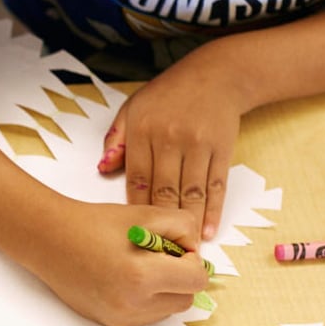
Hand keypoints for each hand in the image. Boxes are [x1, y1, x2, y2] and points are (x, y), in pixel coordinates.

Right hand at [4, 196, 209, 325]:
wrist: (51, 240)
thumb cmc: (95, 224)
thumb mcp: (147, 214)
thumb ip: (185, 228)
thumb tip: (196, 252)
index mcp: (143, 276)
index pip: (197, 280)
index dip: (191, 260)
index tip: (174, 248)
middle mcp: (132, 304)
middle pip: (186, 299)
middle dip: (179, 278)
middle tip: (158, 258)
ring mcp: (120, 317)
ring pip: (167, 310)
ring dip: (164, 291)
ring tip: (138, 268)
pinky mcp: (110, 322)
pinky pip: (145, 316)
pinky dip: (145, 300)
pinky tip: (125, 280)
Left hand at [97, 55, 245, 241]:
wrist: (217, 74)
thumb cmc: (169, 94)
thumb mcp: (133, 108)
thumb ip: (116, 140)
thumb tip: (102, 170)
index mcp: (144, 131)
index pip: (136, 178)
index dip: (135, 208)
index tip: (132, 232)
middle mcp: (171, 139)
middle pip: (163, 190)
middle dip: (160, 224)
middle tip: (156, 251)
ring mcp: (199, 144)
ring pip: (190, 192)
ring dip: (186, 224)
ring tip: (183, 250)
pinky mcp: (222, 149)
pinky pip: (216, 185)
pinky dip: (212, 211)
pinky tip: (207, 231)